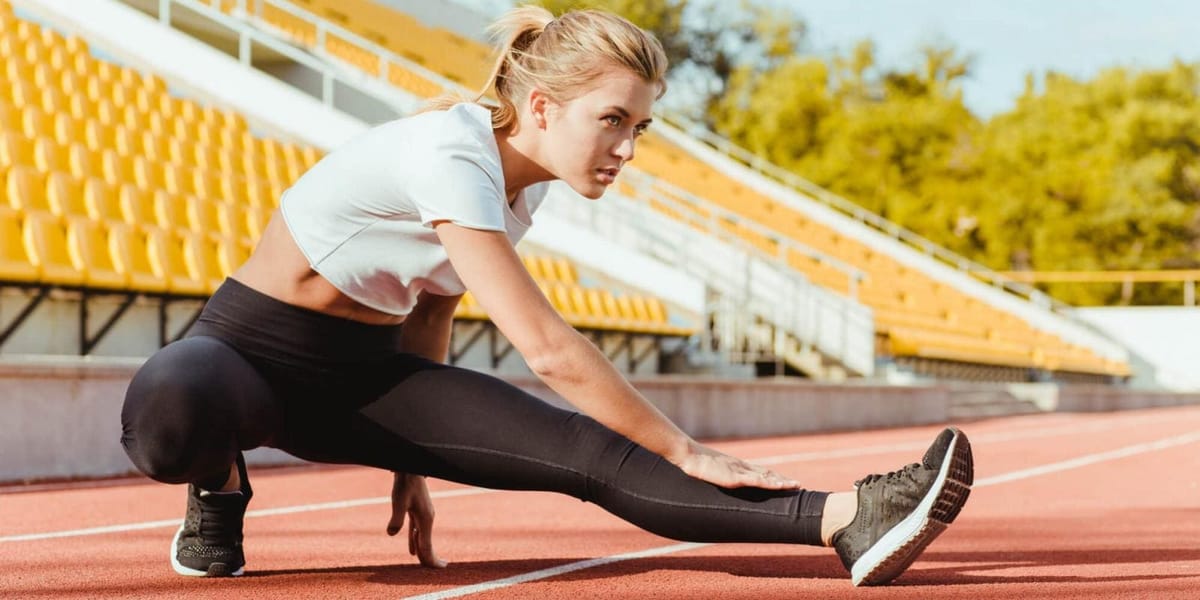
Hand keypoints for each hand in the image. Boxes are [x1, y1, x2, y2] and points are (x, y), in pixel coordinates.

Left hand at [387, 472, 447, 567]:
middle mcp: (426, 519)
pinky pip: (417, 532)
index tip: (440, 569)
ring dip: (422, 552)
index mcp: (425, 519)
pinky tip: (412, 551)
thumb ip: (396, 519)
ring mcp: (423, 515)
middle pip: (428, 544)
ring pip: (423, 538)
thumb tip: (392, 534)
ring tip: (423, 564)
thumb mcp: (399, 500)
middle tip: (438, 571)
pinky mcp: (417, 511)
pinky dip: (415, 542)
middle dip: (429, 558)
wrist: (411, 467)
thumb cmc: (405, 483)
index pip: (428, 545)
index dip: (431, 559)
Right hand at [672, 441, 801, 489]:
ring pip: (765, 477)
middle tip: (798, 485)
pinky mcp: (735, 477)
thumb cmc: (697, 464)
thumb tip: (719, 479)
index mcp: (737, 466)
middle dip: (782, 479)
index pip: (760, 472)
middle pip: (767, 474)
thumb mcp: (711, 470)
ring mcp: (740, 471)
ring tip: (795, 485)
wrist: (690, 456)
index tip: (785, 481)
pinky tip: (779, 485)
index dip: (773, 477)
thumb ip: (719, 474)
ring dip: (781, 481)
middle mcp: (742, 467)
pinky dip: (769, 483)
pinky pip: (756, 481)